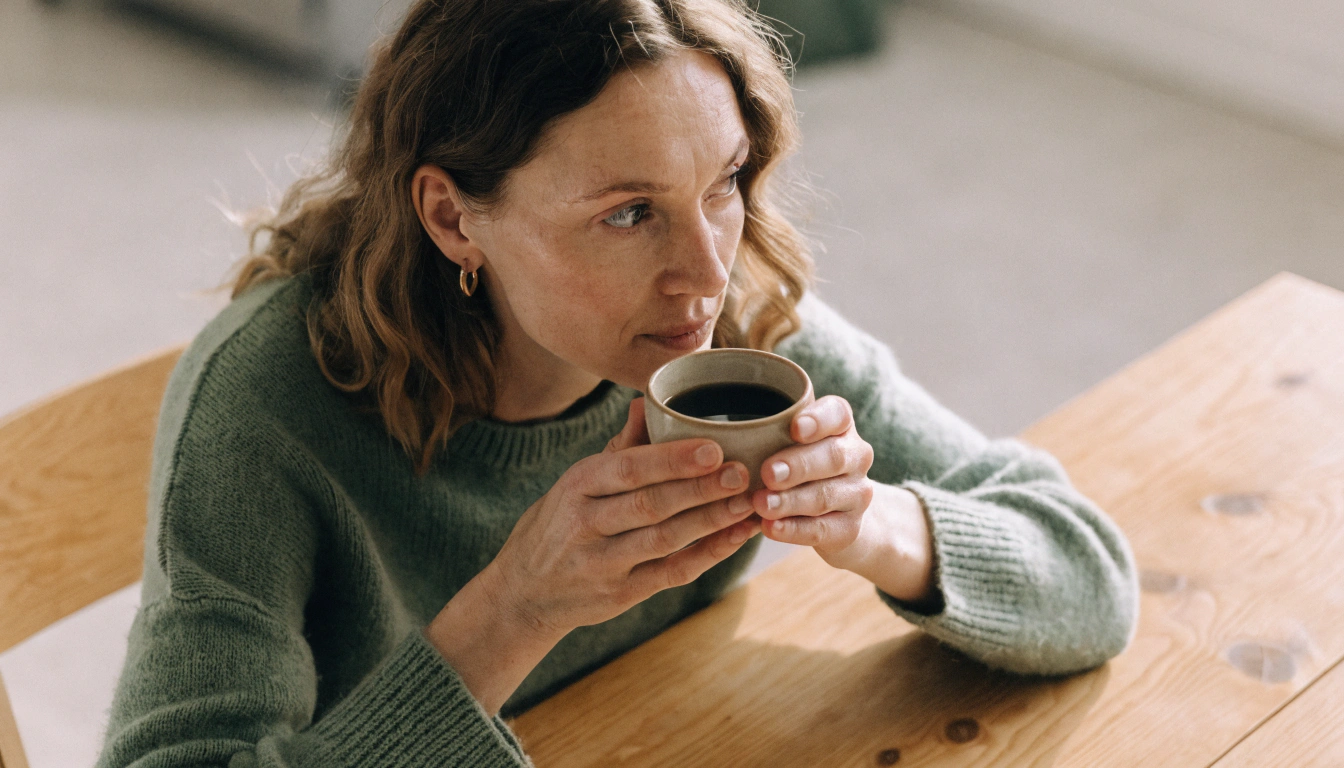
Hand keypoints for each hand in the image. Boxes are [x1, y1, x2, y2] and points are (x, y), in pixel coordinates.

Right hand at [488, 396, 759, 638]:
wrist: (523, 594)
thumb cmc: (558, 525)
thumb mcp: (574, 483)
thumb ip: (617, 448)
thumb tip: (645, 401)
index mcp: (575, 486)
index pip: (627, 470)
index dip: (672, 460)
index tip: (714, 447)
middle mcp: (585, 525)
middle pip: (649, 505)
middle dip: (699, 489)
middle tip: (742, 472)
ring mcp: (603, 564)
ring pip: (664, 540)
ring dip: (711, 521)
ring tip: (748, 502)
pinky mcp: (621, 595)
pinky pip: (671, 573)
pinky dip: (708, 555)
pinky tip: (737, 537)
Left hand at [751, 395, 875, 566]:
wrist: (840, 514)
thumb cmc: (802, 468)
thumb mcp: (790, 444)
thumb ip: (769, 434)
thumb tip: (721, 435)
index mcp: (840, 427)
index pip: (838, 414)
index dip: (819, 420)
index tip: (795, 428)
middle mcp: (855, 457)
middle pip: (833, 456)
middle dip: (798, 465)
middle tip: (767, 473)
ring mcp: (856, 494)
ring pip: (824, 496)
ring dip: (790, 501)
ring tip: (760, 504)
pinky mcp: (849, 529)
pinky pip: (822, 529)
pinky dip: (793, 530)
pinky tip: (770, 528)